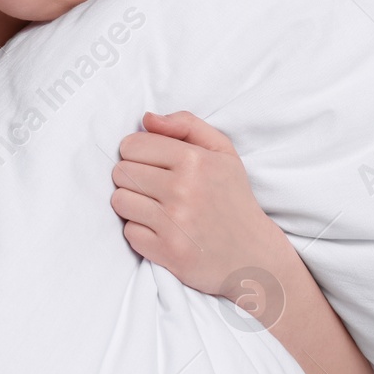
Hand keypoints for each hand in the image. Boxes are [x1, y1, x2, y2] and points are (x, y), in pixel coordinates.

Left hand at [109, 110, 288, 298]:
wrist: (254, 255)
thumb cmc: (232, 198)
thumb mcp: (222, 152)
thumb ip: (186, 125)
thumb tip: (146, 119)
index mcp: (195, 160)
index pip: (131, 146)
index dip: (136, 153)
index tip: (151, 163)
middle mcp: (183, 189)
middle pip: (121, 173)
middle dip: (133, 178)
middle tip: (155, 188)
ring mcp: (174, 223)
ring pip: (120, 201)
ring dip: (133, 204)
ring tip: (156, 208)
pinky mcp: (168, 252)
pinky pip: (129, 232)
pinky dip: (140, 232)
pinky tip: (161, 230)